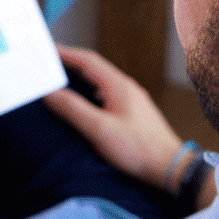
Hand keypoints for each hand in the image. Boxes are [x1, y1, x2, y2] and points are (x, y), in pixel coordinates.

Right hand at [44, 44, 182, 191]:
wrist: (170, 167)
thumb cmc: (138, 149)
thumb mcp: (99, 129)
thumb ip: (73, 109)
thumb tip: (50, 93)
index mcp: (118, 86)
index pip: (87, 61)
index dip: (65, 54)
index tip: (47, 51)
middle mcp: (126, 88)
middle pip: (94, 68)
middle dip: (71, 64)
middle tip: (50, 64)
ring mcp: (131, 100)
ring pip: (100, 81)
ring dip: (80, 78)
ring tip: (61, 81)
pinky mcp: (133, 113)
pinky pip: (107, 94)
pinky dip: (89, 92)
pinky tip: (83, 103)